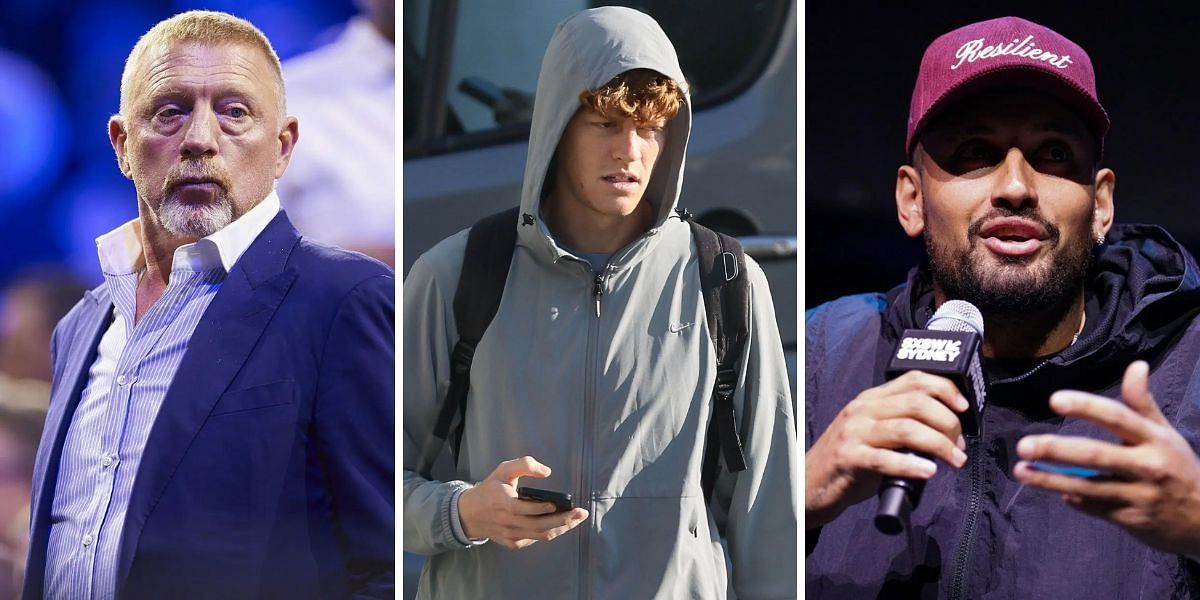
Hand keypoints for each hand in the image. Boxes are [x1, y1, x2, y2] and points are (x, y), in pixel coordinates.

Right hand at [458, 455, 588, 548]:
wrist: (470, 514)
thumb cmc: (491, 488)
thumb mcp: (503, 470)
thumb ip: (524, 465)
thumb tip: (547, 472)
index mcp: (501, 502)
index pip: (522, 509)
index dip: (540, 508)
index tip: (557, 503)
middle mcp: (506, 521)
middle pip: (538, 526)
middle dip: (562, 520)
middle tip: (581, 513)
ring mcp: (510, 535)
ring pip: (540, 535)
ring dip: (561, 528)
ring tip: (577, 519)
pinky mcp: (513, 543)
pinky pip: (535, 539)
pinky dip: (550, 532)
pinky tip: (562, 524)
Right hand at [806, 371, 967, 528]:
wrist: (809, 484)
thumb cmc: (849, 462)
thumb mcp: (874, 434)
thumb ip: (901, 425)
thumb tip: (947, 433)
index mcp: (871, 399)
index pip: (914, 379)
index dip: (945, 389)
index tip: (964, 408)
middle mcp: (862, 410)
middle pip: (917, 403)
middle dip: (948, 423)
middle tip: (960, 447)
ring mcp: (853, 433)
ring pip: (907, 429)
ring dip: (939, 445)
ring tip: (955, 460)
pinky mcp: (848, 458)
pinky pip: (885, 459)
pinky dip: (912, 465)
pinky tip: (928, 472)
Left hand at [1014, 361, 1199, 554]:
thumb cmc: (1178, 468)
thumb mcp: (1166, 434)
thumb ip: (1143, 403)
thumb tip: (1136, 366)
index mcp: (1154, 439)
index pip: (1117, 418)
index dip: (1086, 407)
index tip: (1055, 400)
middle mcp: (1147, 466)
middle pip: (1095, 455)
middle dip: (1057, 450)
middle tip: (1024, 445)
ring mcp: (1138, 495)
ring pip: (1088, 486)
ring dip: (1051, 479)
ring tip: (1021, 470)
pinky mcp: (1130, 520)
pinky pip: (1094, 508)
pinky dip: (1074, 500)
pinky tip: (1057, 492)